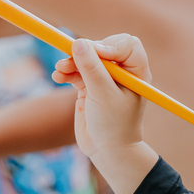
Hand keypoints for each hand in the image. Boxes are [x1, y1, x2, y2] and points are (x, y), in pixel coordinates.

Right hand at [53, 35, 157, 193]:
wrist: (107, 151)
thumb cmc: (114, 125)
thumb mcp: (103, 95)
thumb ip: (92, 69)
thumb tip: (79, 42)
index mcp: (136, 72)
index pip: (127, 44)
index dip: (109, 46)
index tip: (96, 56)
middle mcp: (122, 73)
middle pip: (103, 47)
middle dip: (86, 52)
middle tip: (71, 60)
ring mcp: (105, 79)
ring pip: (87, 58)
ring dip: (72, 61)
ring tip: (60, 69)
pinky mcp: (89, 87)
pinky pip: (76, 71)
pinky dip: (67, 71)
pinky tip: (58, 77)